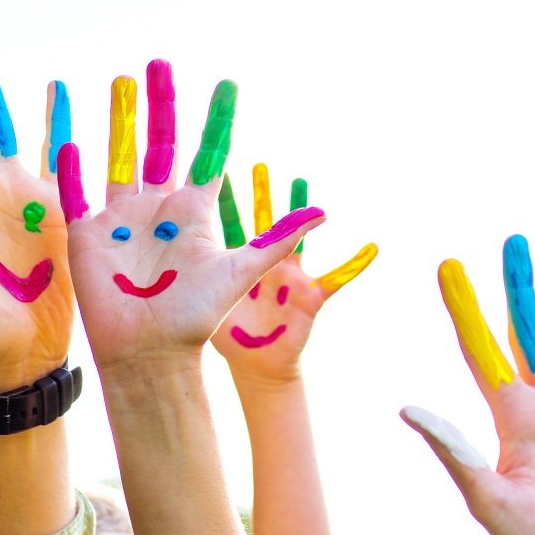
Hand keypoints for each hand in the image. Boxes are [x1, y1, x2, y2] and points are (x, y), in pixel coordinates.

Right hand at [55, 60, 326, 368]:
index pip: (209, 153)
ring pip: (119, 156)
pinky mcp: (89, 236)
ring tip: (121, 81)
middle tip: (161, 63)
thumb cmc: (196, 316)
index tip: (228, 84)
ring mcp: (122, 219)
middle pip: (159, 143)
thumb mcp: (241, 270)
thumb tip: (324, 210)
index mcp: (194, 212)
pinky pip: (78, 194)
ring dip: (120, 120)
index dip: (218, 119)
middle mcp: (159, 208)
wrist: (151, 352)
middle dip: (161, 104)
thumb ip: (276, 237)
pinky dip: (74, 170)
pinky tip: (71, 141)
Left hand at [212, 163, 374, 383]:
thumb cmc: (232, 337)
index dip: (224, 197)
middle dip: (260, 195)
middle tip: (258, 166)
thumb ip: (191, 282)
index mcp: (237, 263)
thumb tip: (162, 261)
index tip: (218, 168)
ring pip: (295, 239)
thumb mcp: (210, 307)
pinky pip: (338, 279)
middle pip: (262, 222)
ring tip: (300, 182)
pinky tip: (372, 248)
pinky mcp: (310, 297)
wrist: (256, 367)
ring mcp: (289, 277)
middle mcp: (265, 264)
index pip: (228, 222)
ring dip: (299, 212)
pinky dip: (356, 265)